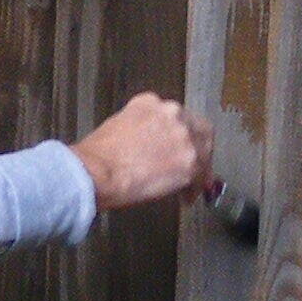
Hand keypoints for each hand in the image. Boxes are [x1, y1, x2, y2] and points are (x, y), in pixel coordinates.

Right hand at [71, 92, 214, 212]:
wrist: (98, 172)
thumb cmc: (98, 157)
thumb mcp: (118, 126)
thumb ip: (142, 130)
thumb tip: (151, 147)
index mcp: (151, 103)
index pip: (175, 116)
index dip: (180, 135)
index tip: (179, 147)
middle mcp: (171, 114)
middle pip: (198, 129)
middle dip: (197, 148)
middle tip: (194, 165)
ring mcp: (183, 137)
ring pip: (203, 152)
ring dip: (197, 170)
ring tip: (189, 186)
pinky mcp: (189, 161)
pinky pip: (200, 176)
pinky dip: (194, 188)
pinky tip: (186, 197)